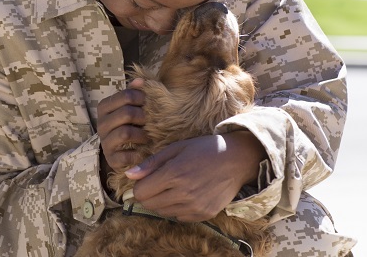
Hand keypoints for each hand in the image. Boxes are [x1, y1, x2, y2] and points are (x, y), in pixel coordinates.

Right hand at [97, 78, 150, 182]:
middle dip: (143, 117)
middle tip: (150, 121)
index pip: (125, 95)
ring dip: (142, 134)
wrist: (121, 151)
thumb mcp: (129, 105)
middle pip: (127, 113)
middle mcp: (101, 124)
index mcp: (104, 107)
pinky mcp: (111, 159)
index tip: (148, 103)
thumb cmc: (129, 123)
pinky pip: (125, 156)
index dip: (141, 98)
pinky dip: (137, 154)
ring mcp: (105, 142)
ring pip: (126, 133)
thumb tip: (140, 80)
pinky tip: (143, 151)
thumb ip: (134, 92)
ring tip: (148, 136)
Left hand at [124, 131, 266, 221]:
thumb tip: (129, 175)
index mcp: (174, 174)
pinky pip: (178, 217)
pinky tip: (186, 194)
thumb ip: (151, 163)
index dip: (140, 185)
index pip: (141, 191)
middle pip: (149, 204)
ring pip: (162, 212)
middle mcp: (184, 193)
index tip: (147, 178)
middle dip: (148, 194)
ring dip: (162, 201)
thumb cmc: (204, 149)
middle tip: (159, 182)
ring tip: (174, 187)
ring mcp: (195, 206)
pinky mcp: (204, 214)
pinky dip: (177, 208)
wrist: (237, 160)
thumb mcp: (176, 148)